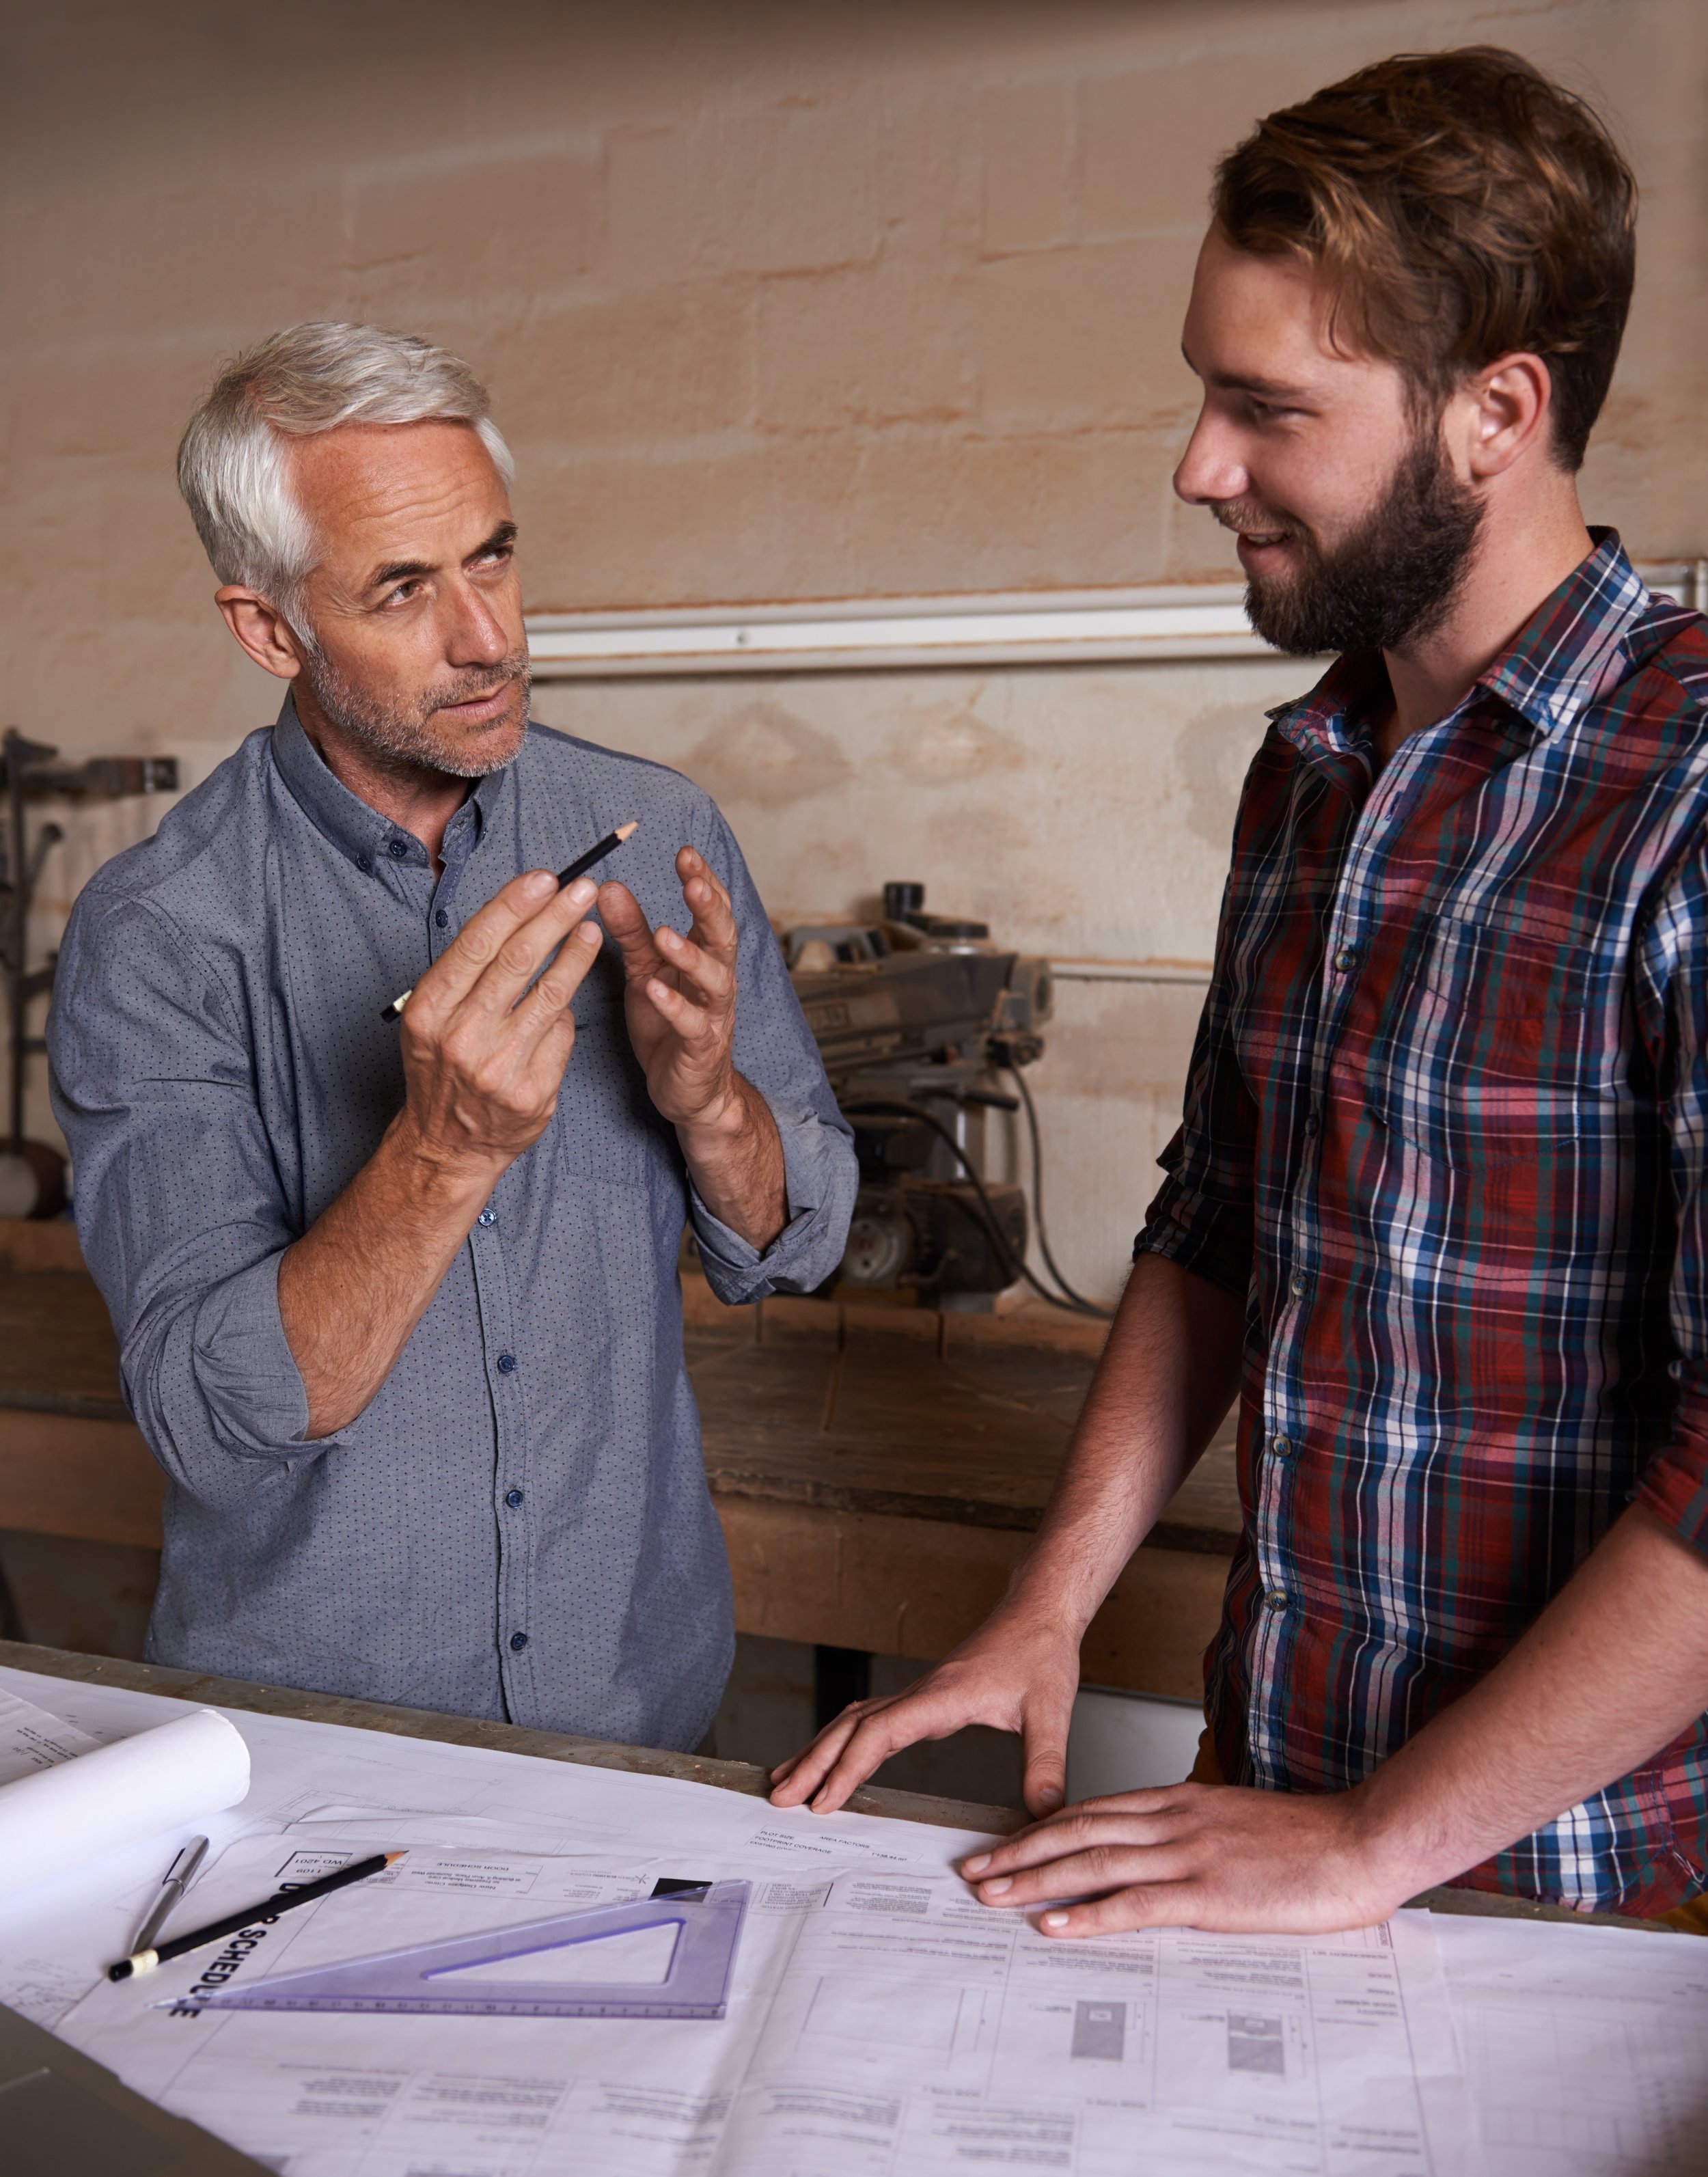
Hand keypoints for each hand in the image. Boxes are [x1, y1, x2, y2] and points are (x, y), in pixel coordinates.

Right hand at [396, 869, 602, 1176]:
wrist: (446, 1146)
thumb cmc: (443, 1068)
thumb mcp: (433, 1018)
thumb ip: (467, 974)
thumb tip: (521, 917)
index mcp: (429, 1009)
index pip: (478, 942)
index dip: (515, 905)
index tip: (545, 878)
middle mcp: (460, 1036)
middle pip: (518, 960)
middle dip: (555, 917)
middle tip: (583, 889)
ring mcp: (498, 1067)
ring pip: (550, 994)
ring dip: (577, 955)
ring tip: (593, 928)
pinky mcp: (531, 1092)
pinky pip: (561, 1035)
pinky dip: (567, 1011)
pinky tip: (574, 990)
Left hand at [599, 847, 741, 1129]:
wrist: (689, 1091)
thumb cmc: (667, 1026)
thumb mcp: (645, 970)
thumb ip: (631, 931)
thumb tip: (605, 886)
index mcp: (703, 957)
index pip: (710, 911)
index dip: (702, 881)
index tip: (685, 853)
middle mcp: (716, 981)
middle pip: (723, 936)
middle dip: (709, 907)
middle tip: (692, 882)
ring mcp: (712, 1014)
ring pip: (714, 980)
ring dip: (691, 956)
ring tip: (666, 935)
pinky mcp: (701, 1047)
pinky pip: (693, 1024)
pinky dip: (676, 1006)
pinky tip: (655, 990)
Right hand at [768, 1612, 1080, 1816]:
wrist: (1037, 1612)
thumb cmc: (1040, 1652)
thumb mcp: (1052, 1711)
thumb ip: (1046, 1764)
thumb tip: (1045, 1816)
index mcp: (941, 1697)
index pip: (880, 1732)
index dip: (847, 1767)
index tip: (824, 1801)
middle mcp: (920, 1694)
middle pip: (851, 1726)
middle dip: (814, 1762)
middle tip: (780, 1796)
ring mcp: (917, 1695)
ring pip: (854, 1721)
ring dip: (819, 1750)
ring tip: (786, 1779)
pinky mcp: (923, 1699)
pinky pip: (870, 1720)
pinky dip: (842, 1740)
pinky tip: (831, 1756)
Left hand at [957, 1779, 1406, 1937]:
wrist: (1363, 1840)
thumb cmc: (1312, 1839)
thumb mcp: (1241, 1823)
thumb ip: (1198, 1831)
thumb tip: (1165, 1853)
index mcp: (1182, 1802)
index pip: (1095, 1811)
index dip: (1043, 1828)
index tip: (1005, 1843)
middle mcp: (1175, 1820)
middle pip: (1078, 1831)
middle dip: (1019, 1851)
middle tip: (975, 1869)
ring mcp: (1189, 1855)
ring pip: (1094, 1862)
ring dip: (1035, 1879)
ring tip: (992, 1894)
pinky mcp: (1209, 1894)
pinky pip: (1135, 1905)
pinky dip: (1089, 1914)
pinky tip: (1054, 1925)